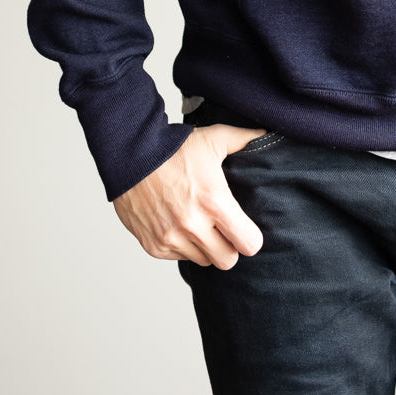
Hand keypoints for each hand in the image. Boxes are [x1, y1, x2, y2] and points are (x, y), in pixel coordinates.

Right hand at [112, 123, 265, 269]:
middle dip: (230, 246)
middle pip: (227, 260)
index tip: (246, 228)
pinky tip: (180, 223)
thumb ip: (244, 139)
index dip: (251, 237)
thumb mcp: (214, 138)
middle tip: (224, 228)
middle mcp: (193, 225)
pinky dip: (183, 246)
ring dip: (206, 247)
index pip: (249, 244)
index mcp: (214, 201)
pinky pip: (180, 257)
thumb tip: (265, 133)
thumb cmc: (174, 148)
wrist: (130, 157)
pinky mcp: (154, 246)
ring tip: (201, 222)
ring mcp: (172, 238)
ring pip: (204, 261)